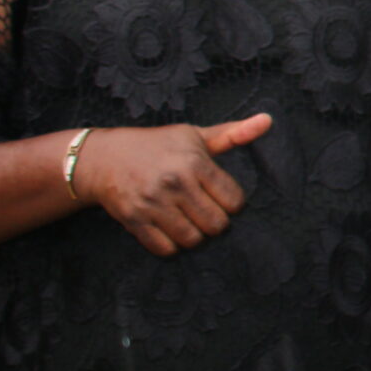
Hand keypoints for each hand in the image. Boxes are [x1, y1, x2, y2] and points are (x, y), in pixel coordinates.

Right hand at [75, 116, 272, 255]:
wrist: (102, 157)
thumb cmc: (156, 145)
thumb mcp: (194, 135)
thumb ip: (233, 134)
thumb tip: (268, 120)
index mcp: (194, 163)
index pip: (234, 201)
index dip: (232, 203)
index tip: (221, 197)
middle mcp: (175, 183)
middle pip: (217, 224)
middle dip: (216, 222)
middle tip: (205, 212)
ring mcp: (153, 203)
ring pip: (193, 240)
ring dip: (195, 235)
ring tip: (189, 221)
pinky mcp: (134, 220)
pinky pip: (165, 249)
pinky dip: (172, 245)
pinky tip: (170, 230)